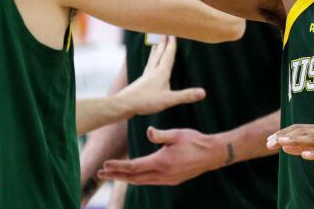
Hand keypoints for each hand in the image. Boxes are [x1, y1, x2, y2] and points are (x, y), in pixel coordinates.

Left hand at [98, 127, 224, 185]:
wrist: (212, 154)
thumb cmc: (195, 141)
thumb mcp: (177, 134)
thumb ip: (161, 134)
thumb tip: (148, 131)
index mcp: (161, 162)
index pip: (134, 166)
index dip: (118, 166)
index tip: (105, 164)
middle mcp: (162, 174)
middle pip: (134, 177)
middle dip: (116, 175)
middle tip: (101, 172)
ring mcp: (167, 179)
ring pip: (142, 181)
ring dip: (126, 178)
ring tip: (113, 175)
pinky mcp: (172, 180)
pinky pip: (150, 182)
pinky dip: (138, 179)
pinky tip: (134, 176)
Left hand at [116, 36, 204, 115]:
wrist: (124, 104)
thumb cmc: (146, 101)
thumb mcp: (169, 100)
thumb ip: (186, 96)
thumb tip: (203, 92)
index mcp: (161, 73)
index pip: (168, 56)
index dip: (172, 45)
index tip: (173, 34)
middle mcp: (153, 71)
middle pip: (159, 54)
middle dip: (163, 44)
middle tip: (164, 33)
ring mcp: (146, 76)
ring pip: (152, 60)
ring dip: (155, 51)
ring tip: (154, 45)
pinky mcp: (140, 82)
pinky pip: (147, 68)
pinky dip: (149, 62)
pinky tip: (148, 66)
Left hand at [266, 124, 313, 172]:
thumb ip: (306, 148)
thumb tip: (285, 147)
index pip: (298, 129)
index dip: (283, 133)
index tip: (268, 140)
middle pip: (301, 132)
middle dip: (284, 136)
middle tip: (269, 142)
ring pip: (312, 139)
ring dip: (296, 141)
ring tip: (282, 143)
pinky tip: (305, 156)